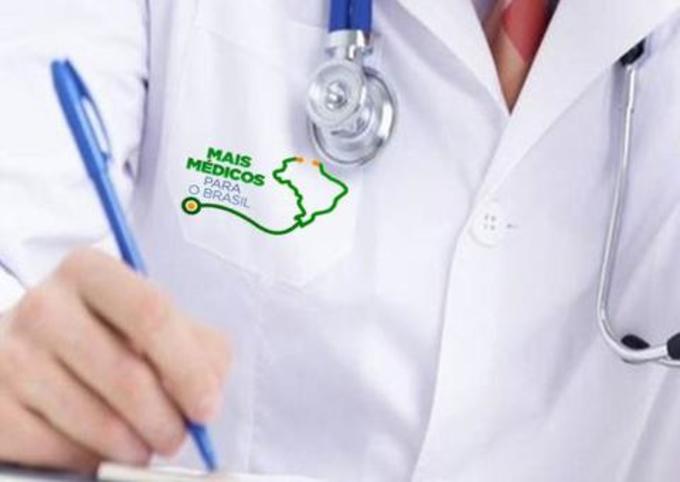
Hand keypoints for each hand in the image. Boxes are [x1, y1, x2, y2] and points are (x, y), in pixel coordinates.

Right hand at [0, 248, 229, 472]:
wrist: (24, 353)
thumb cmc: (103, 335)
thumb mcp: (151, 323)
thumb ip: (197, 346)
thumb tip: (209, 391)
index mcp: (90, 270)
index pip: (152, 313)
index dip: (189, 368)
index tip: (206, 406)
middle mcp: (44, 305)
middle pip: (128, 375)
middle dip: (166, 420)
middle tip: (178, 437)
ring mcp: (10, 354)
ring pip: (97, 421)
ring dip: (135, 446)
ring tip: (144, 444)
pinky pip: (59, 449)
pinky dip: (92, 460)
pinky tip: (101, 449)